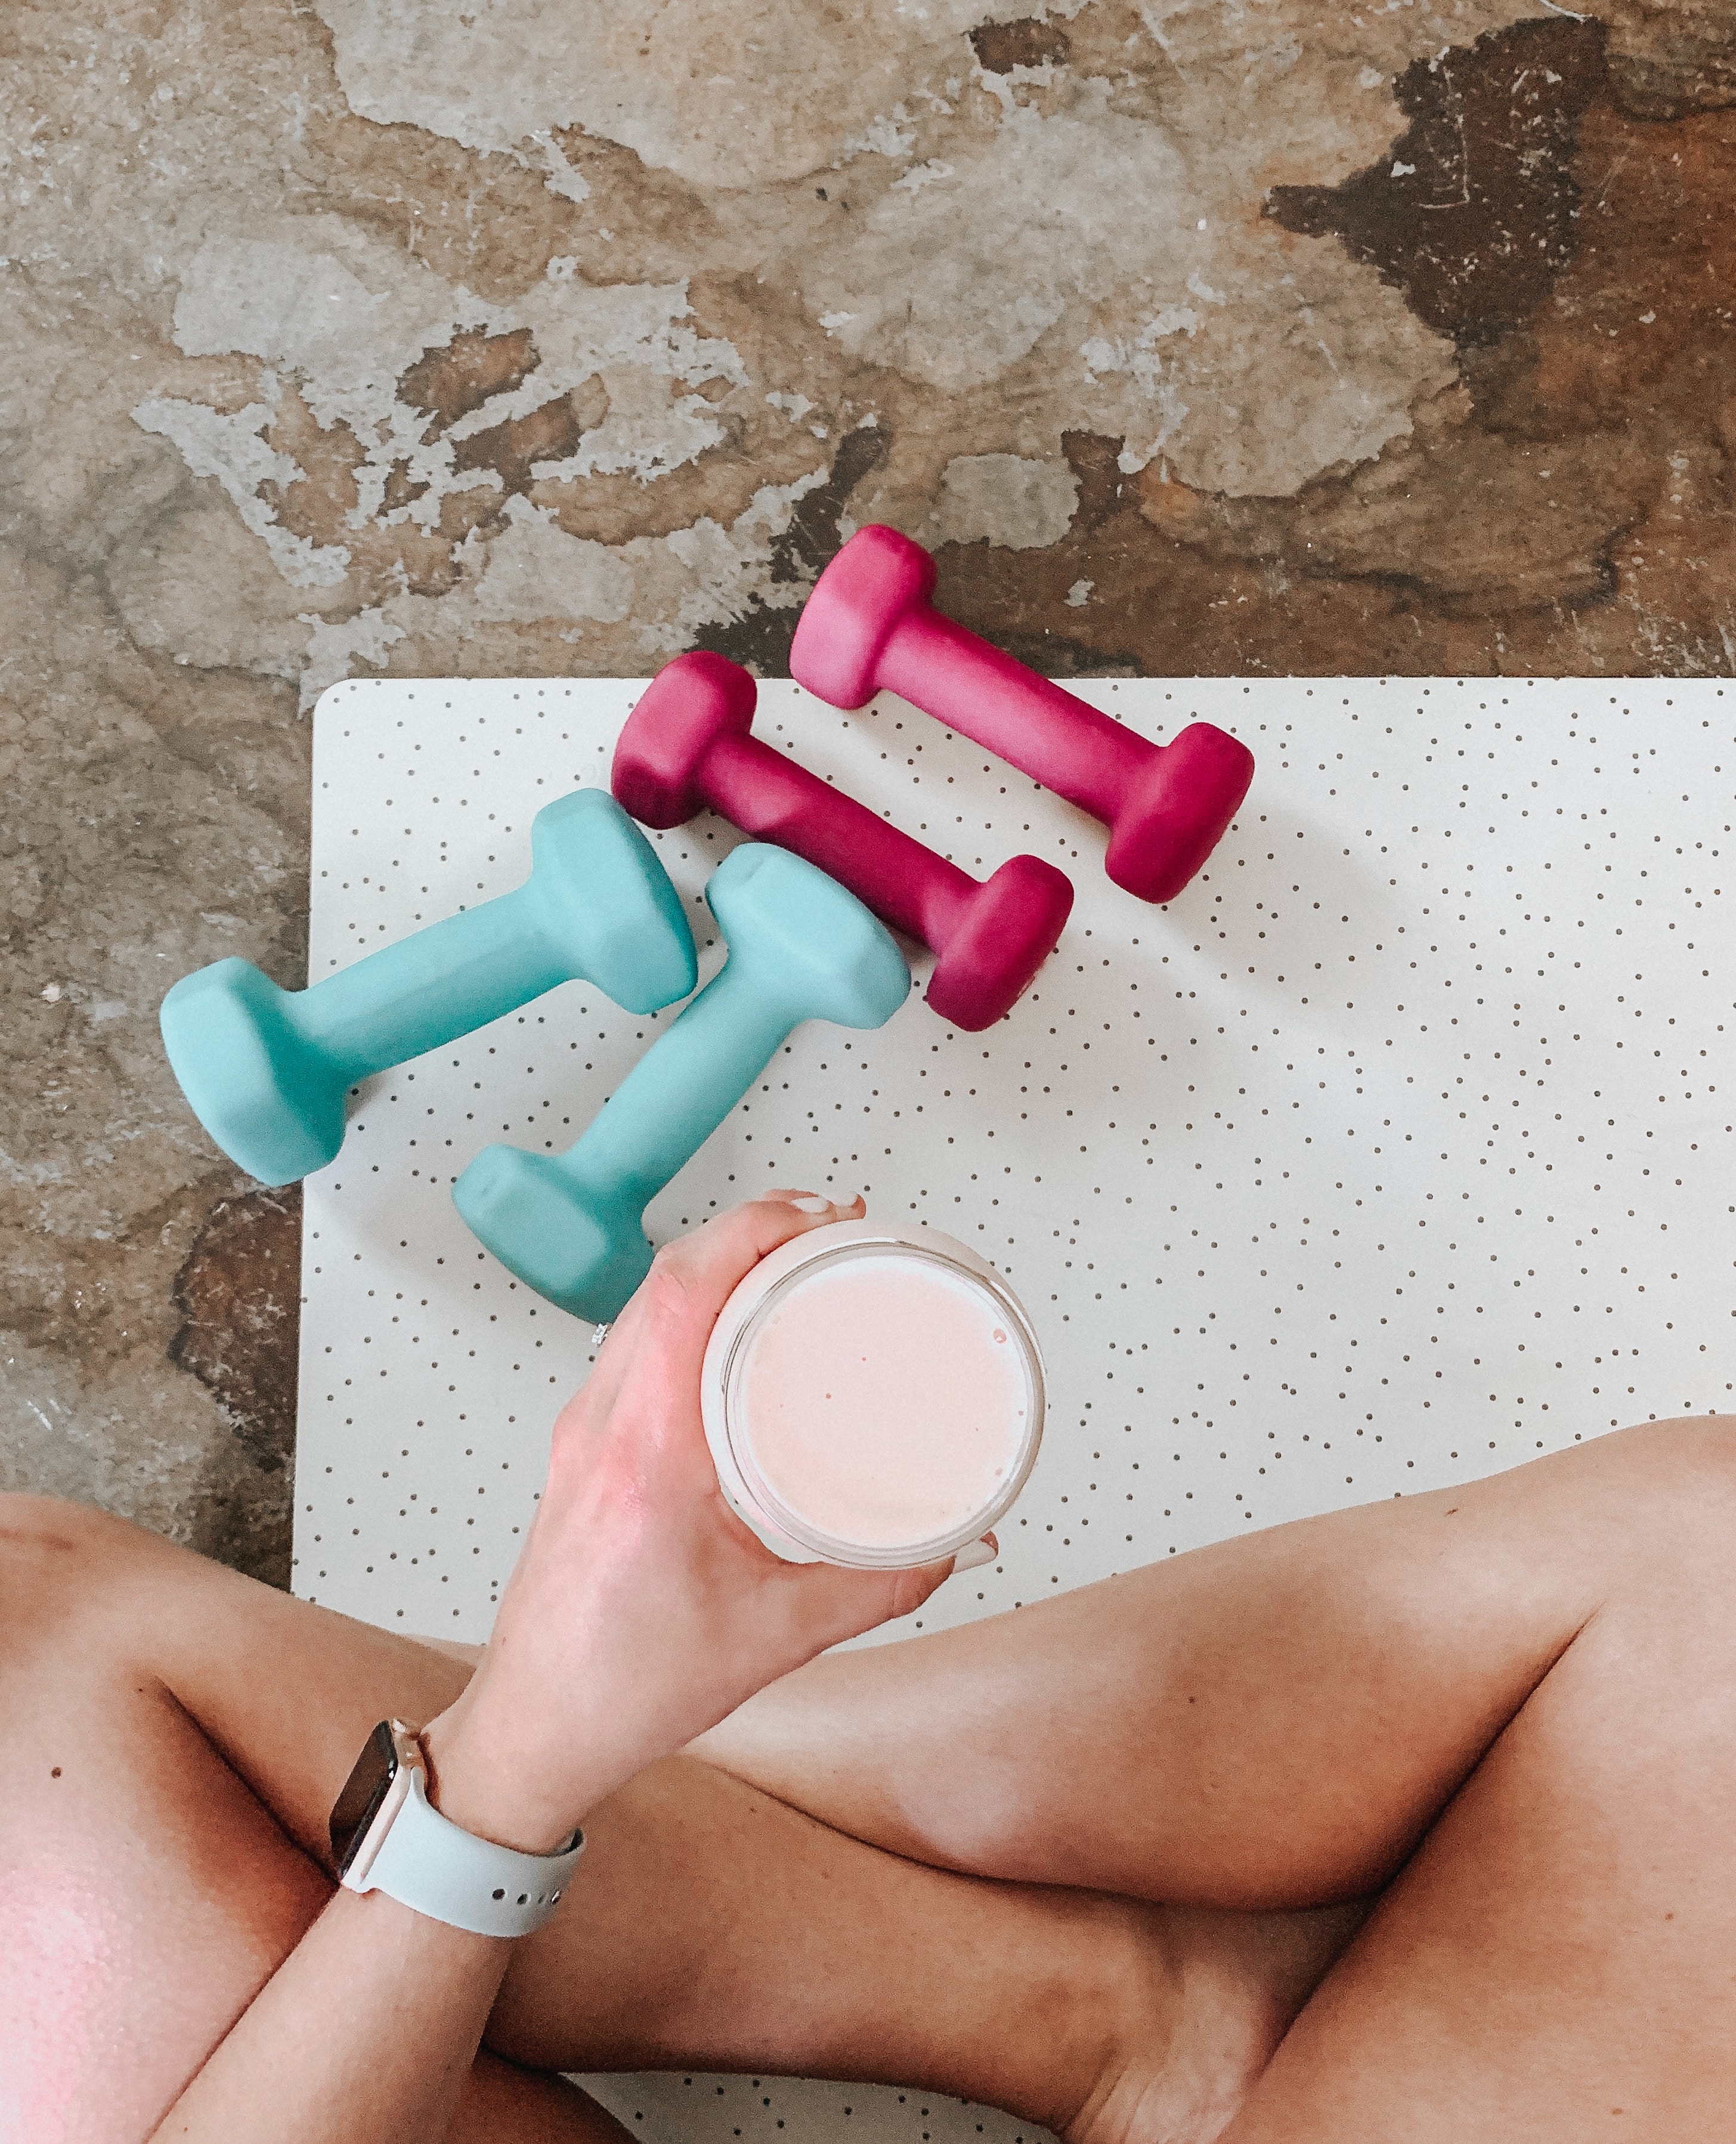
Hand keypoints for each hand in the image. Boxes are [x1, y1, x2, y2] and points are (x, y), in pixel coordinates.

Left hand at [421, 1193, 958, 1851]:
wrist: (537, 1727)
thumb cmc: (625, 1688)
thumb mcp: (780, 1637)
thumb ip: (883, 1585)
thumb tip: (959, 1542)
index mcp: (645, 1457)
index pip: (684, 1293)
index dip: (753, 1230)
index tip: (820, 1218)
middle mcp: (602, 1427)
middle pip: (665, 1278)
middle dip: (750, 1230)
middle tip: (826, 1228)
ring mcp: (583, 1431)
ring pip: (642, 1304)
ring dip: (715, 1263)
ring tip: (788, 1257)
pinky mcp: (581, 1445)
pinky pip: (632, 1341)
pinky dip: (686, 1308)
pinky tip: (731, 1322)